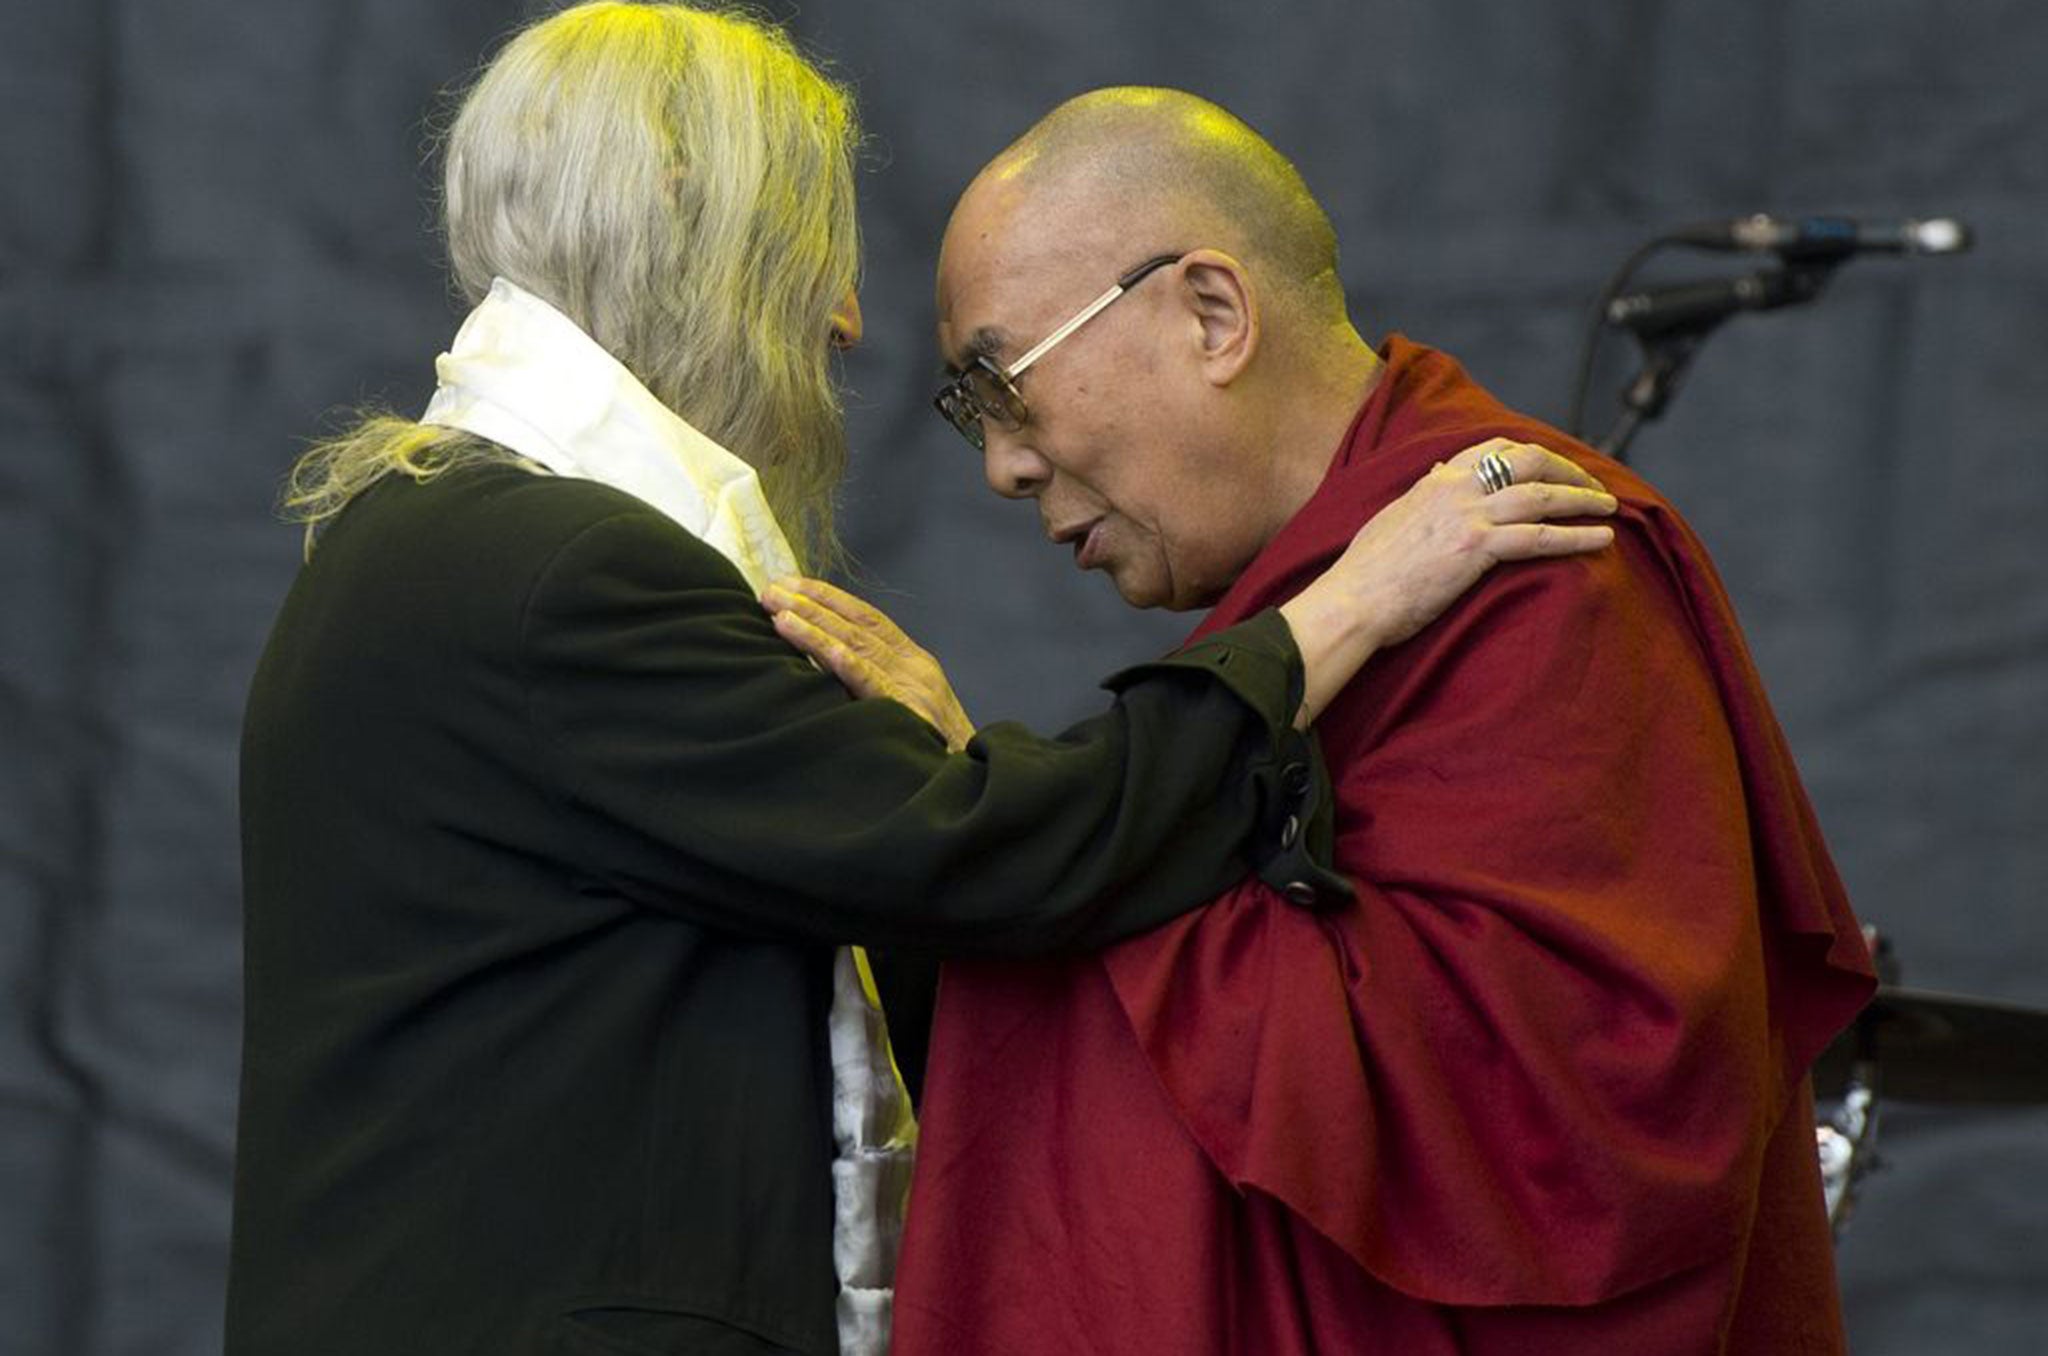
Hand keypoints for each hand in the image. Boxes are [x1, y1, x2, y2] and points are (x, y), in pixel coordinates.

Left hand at [762, 578, 976, 751]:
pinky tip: (826, 651)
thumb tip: (822, 667)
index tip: (791, 582)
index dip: (828, 597)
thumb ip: (873, 684)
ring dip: (816, 627)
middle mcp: (914, 667)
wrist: (973, 782)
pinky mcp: (912, 715)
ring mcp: (915, 689)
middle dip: (811, 604)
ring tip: (779, 613)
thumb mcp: (906, 707)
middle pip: (857, 625)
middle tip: (770, 590)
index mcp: (914, 661)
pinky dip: (850, 665)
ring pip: (860, 647)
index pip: (867, 617)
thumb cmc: (932, 751)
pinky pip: (875, 685)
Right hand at [1277, 439, 1616, 725]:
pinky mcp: (1476, 548)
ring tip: (1610, 507)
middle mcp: (1455, 487)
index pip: (1493, 448)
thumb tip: (1438, 474)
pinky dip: (1576, 535)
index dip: (1532, 453)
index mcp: (1436, 480)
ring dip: (1582, 498)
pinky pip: (1539, 537)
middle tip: (1592, 486)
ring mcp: (1468, 516)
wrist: (1354, 600)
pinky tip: (1601, 539)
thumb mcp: (1393, 516)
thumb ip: (1422, 493)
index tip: (1553, 465)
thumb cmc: (1366, 570)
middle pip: (1528, 460)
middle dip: (1568, 468)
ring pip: (1541, 495)